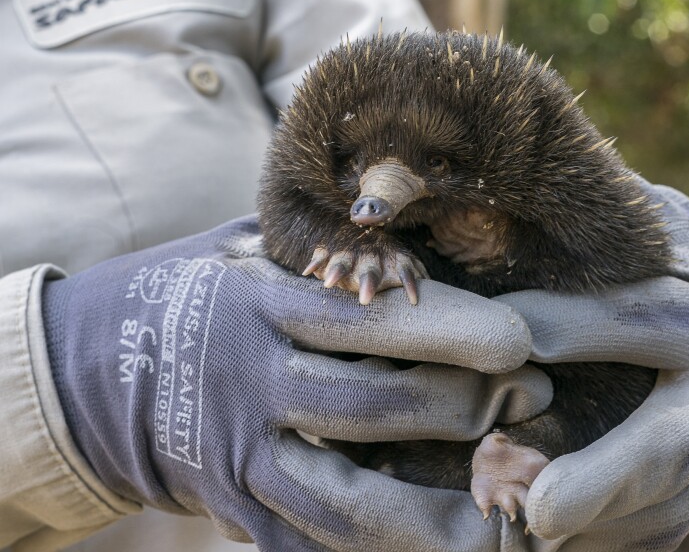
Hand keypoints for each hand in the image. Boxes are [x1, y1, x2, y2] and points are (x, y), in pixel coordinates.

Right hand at [42, 216, 552, 550]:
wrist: (98, 371)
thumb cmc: (201, 293)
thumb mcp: (246, 249)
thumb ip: (323, 246)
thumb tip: (418, 227)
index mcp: (259, 306)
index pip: (363, 320)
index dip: (447, 331)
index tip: (521, 341)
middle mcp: (251, 384)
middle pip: (372, 408)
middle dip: (463, 409)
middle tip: (531, 400)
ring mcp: (241, 457)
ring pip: (347, 502)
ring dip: (433, 518)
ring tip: (505, 519)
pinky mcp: (237, 509)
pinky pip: (310, 545)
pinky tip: (436, 548)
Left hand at [495, 181, 688, 549]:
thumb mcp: (669, 230)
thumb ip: (612, 222)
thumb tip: (524, 180)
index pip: (633, 318)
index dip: (567, 326)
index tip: (500, 338)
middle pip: (670, 441)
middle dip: (605, 477)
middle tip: (537, 510)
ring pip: (666, 507)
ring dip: (595, 529)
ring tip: (520, 537)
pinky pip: (666, 529)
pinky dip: (609, 543)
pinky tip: (551, 549)